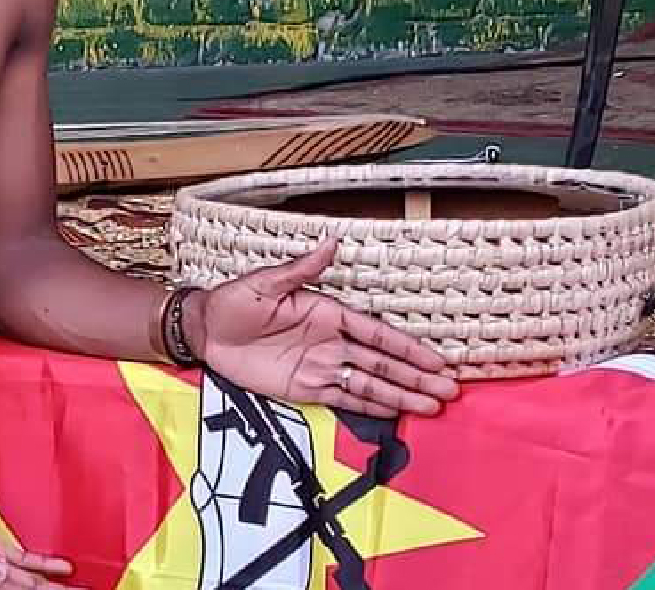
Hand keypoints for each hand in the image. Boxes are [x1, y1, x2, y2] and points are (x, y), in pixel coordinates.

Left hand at [187, 235, 460, 417]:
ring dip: (401, 395)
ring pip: (369, 384)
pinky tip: (395, 413)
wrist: (205, 331)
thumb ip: (301, 269)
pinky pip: (343, 399)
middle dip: (416, 376)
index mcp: (327, 313)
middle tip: (448, 390)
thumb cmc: (234, 301)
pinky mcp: (305, 388)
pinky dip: (370, 406)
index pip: (376, 334)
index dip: (407, 348)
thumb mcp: (265, 282)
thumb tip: (330, 241)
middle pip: (382, 363)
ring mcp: (321, 367)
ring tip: (431, 406)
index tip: (436, 360)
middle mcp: (331, 342)